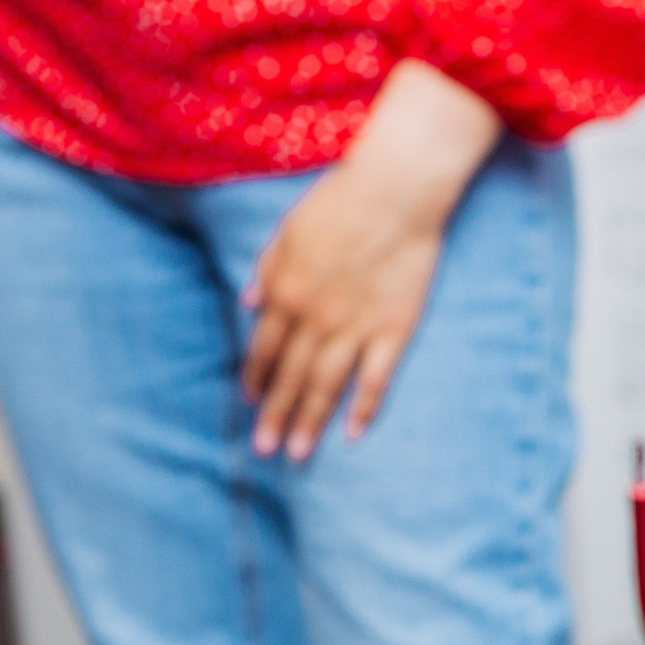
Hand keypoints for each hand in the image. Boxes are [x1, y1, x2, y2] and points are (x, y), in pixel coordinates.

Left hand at [242, 60, 501, 459]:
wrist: (397, 190)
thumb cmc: (341, 201)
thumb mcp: (287, 230)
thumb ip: (266, 270)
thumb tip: (247, 304)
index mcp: (286, 291)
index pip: (264, 348)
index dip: (257, 378)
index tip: (251, 402)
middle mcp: (315, 317)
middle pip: (290, 376)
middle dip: (276, 415)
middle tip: (266, 450)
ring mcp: (355, 328)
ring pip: (325, 386)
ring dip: (309, 422)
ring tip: (298, 454)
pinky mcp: (393, 330)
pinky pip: (375, 379)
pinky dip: (363, 408)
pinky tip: (353, 433)